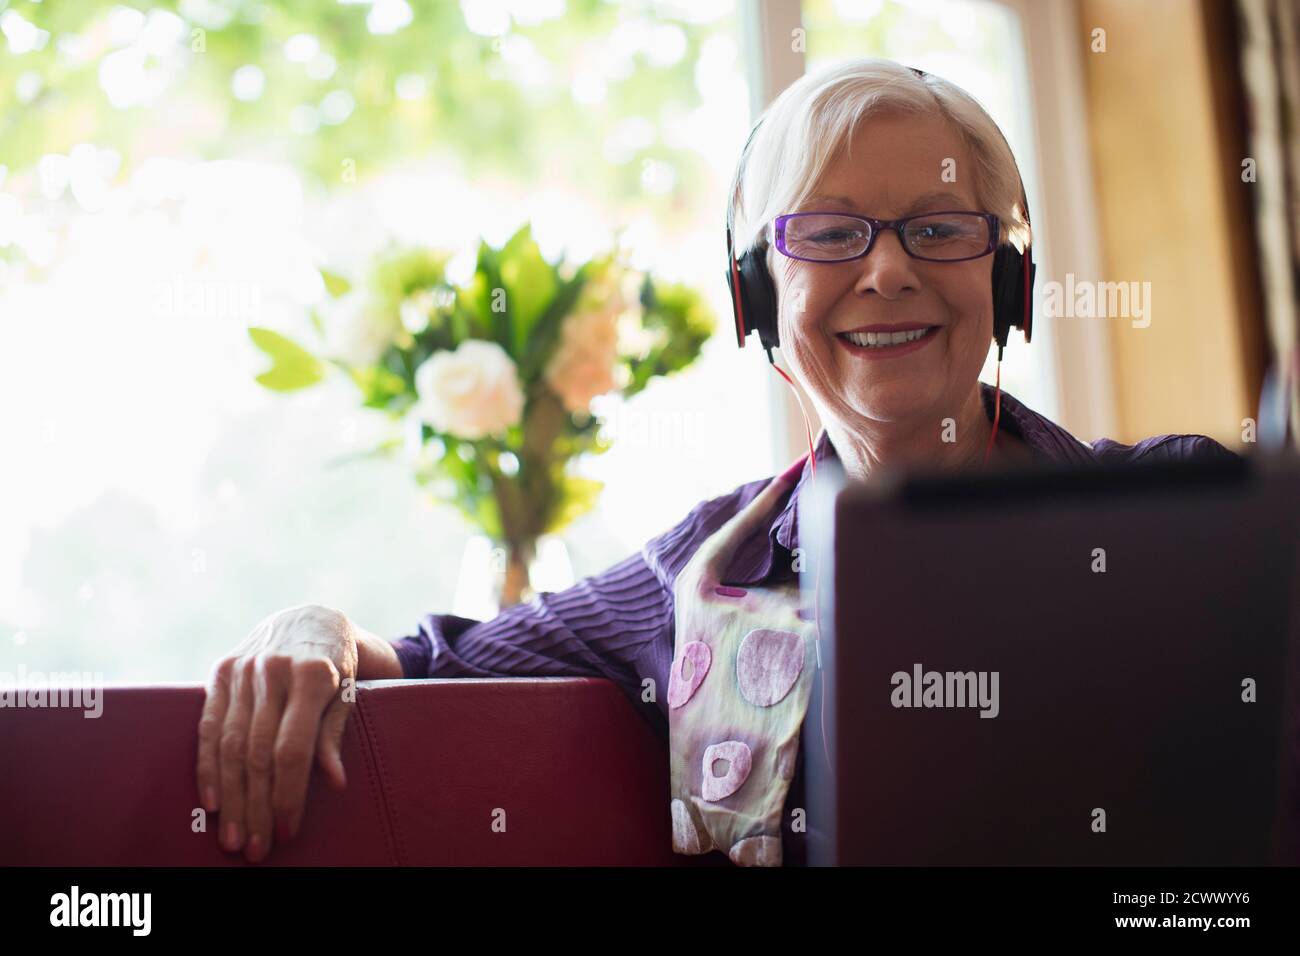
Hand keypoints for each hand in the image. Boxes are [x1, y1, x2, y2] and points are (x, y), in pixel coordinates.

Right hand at [196, 604, 367, 862]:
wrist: (311, 620)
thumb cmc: (338, 666)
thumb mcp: (349, 694)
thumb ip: (334, 735)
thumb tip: (334, 782)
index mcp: (313, 674)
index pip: (292, 749)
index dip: (288, 794)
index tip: (287, 830)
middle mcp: (274, 671)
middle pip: (257, 753)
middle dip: (256, 806)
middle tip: (256, 848)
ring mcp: (243, 670)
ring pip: (229, 745)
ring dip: (230, 797)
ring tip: (234, 837)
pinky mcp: (220, 671)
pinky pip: (207, 725)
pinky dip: (207, 766)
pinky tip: (213, 802)